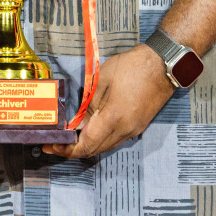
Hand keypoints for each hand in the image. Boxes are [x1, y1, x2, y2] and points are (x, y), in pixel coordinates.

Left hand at [40, 44, 171, 158]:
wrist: (163, 65)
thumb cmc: (132, 67)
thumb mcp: (102, 80)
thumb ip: (88, 104)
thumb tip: (77, 123)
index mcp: (114, 119)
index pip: (87, 146)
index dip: (67, 150)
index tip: (52, 145)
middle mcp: (125, 130)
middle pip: (95, 150)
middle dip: (73, 150)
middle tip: (56, 141)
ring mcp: (134, 130)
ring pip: (106, 146)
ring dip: (87, 145)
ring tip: (70, 136)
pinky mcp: (139, 126)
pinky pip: (115, 139)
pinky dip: (100, 139)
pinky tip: (90, 129)